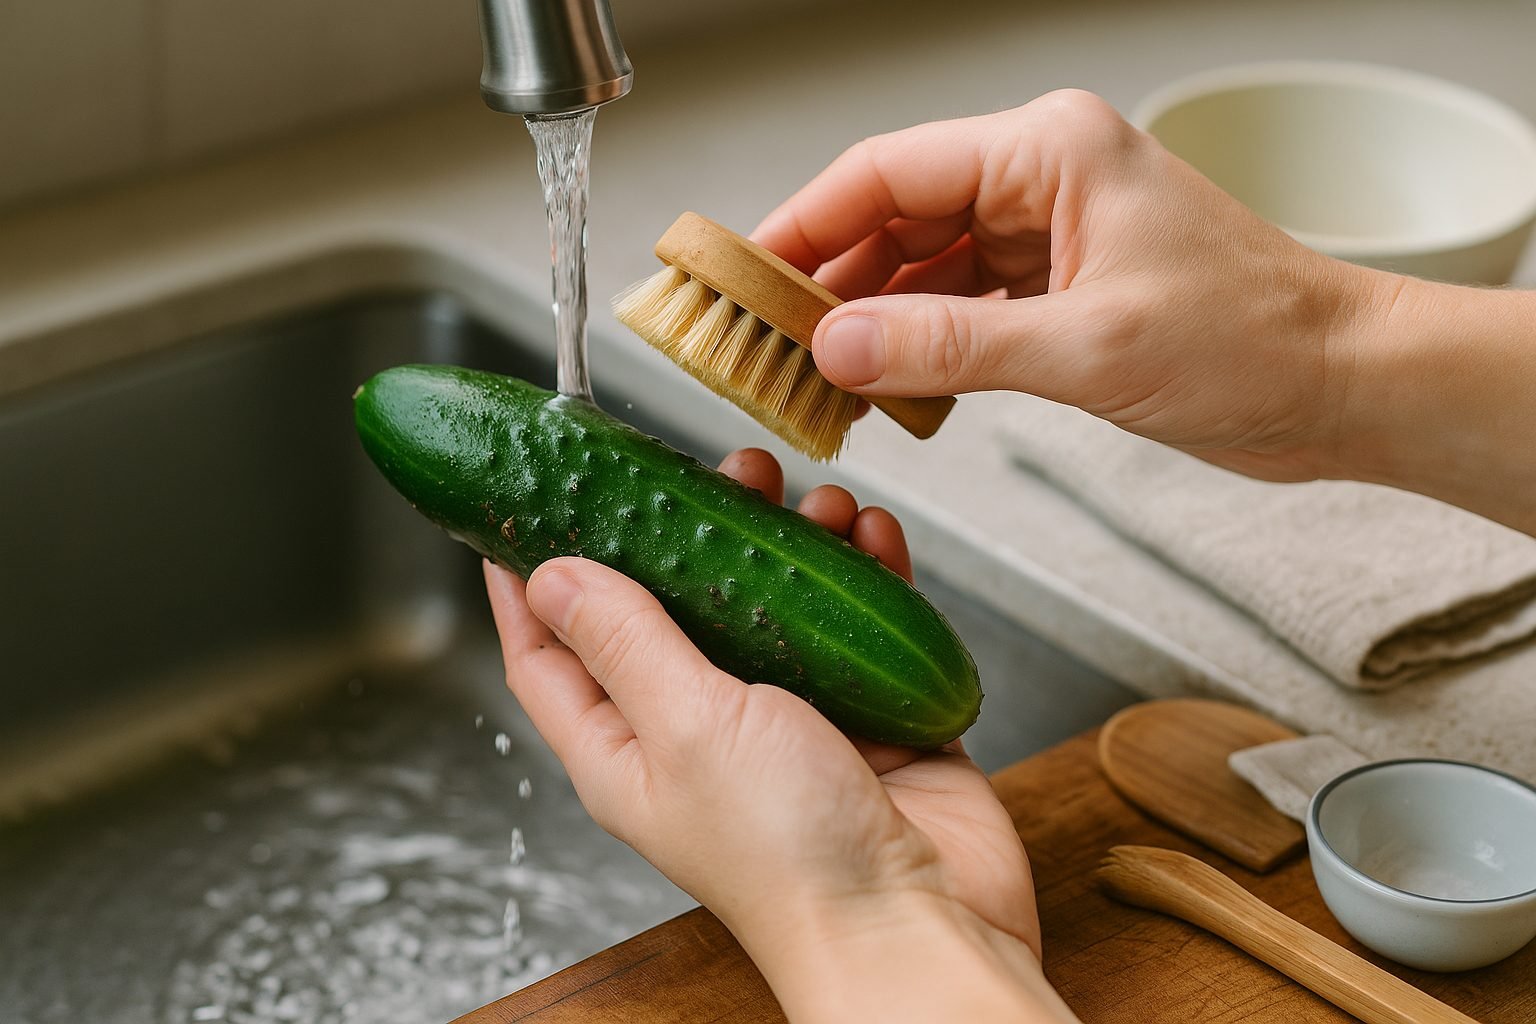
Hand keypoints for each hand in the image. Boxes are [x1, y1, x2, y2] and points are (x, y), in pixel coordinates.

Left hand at [485, 449, 1075, 1021]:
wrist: (920, 921)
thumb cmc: (791, 857)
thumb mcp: (685, 726)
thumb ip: (624, 640)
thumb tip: (550, 574)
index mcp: (625, 747)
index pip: (548, 654)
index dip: (526, 581)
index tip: (523, 503)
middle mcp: (695, 732)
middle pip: (671, 606)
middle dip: (689, 529)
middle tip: (716, 470)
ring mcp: (783, 721)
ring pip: (769, 604)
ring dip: (788, 543)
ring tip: (809, 498)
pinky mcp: (862, 713)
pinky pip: (852, 622)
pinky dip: (863, 574)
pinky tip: (871, 536)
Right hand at [752, 89, 1381, 484]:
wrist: (1339, 385)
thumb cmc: (1253, 340)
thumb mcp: (1088, 348)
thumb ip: (950, 347)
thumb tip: (835, 348)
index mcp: (1047, 151)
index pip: (886, 173)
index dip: (801, 226)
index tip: (739, 277)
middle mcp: (1038, 181)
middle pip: (892, 220)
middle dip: (827, 287)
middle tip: (764, 349)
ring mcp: (1045, 236)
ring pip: (919, 271)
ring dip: (870, 328)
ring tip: (815, 385)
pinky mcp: (1056, 291)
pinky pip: (958, 312)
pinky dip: (920, 353)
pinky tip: (888, 396)